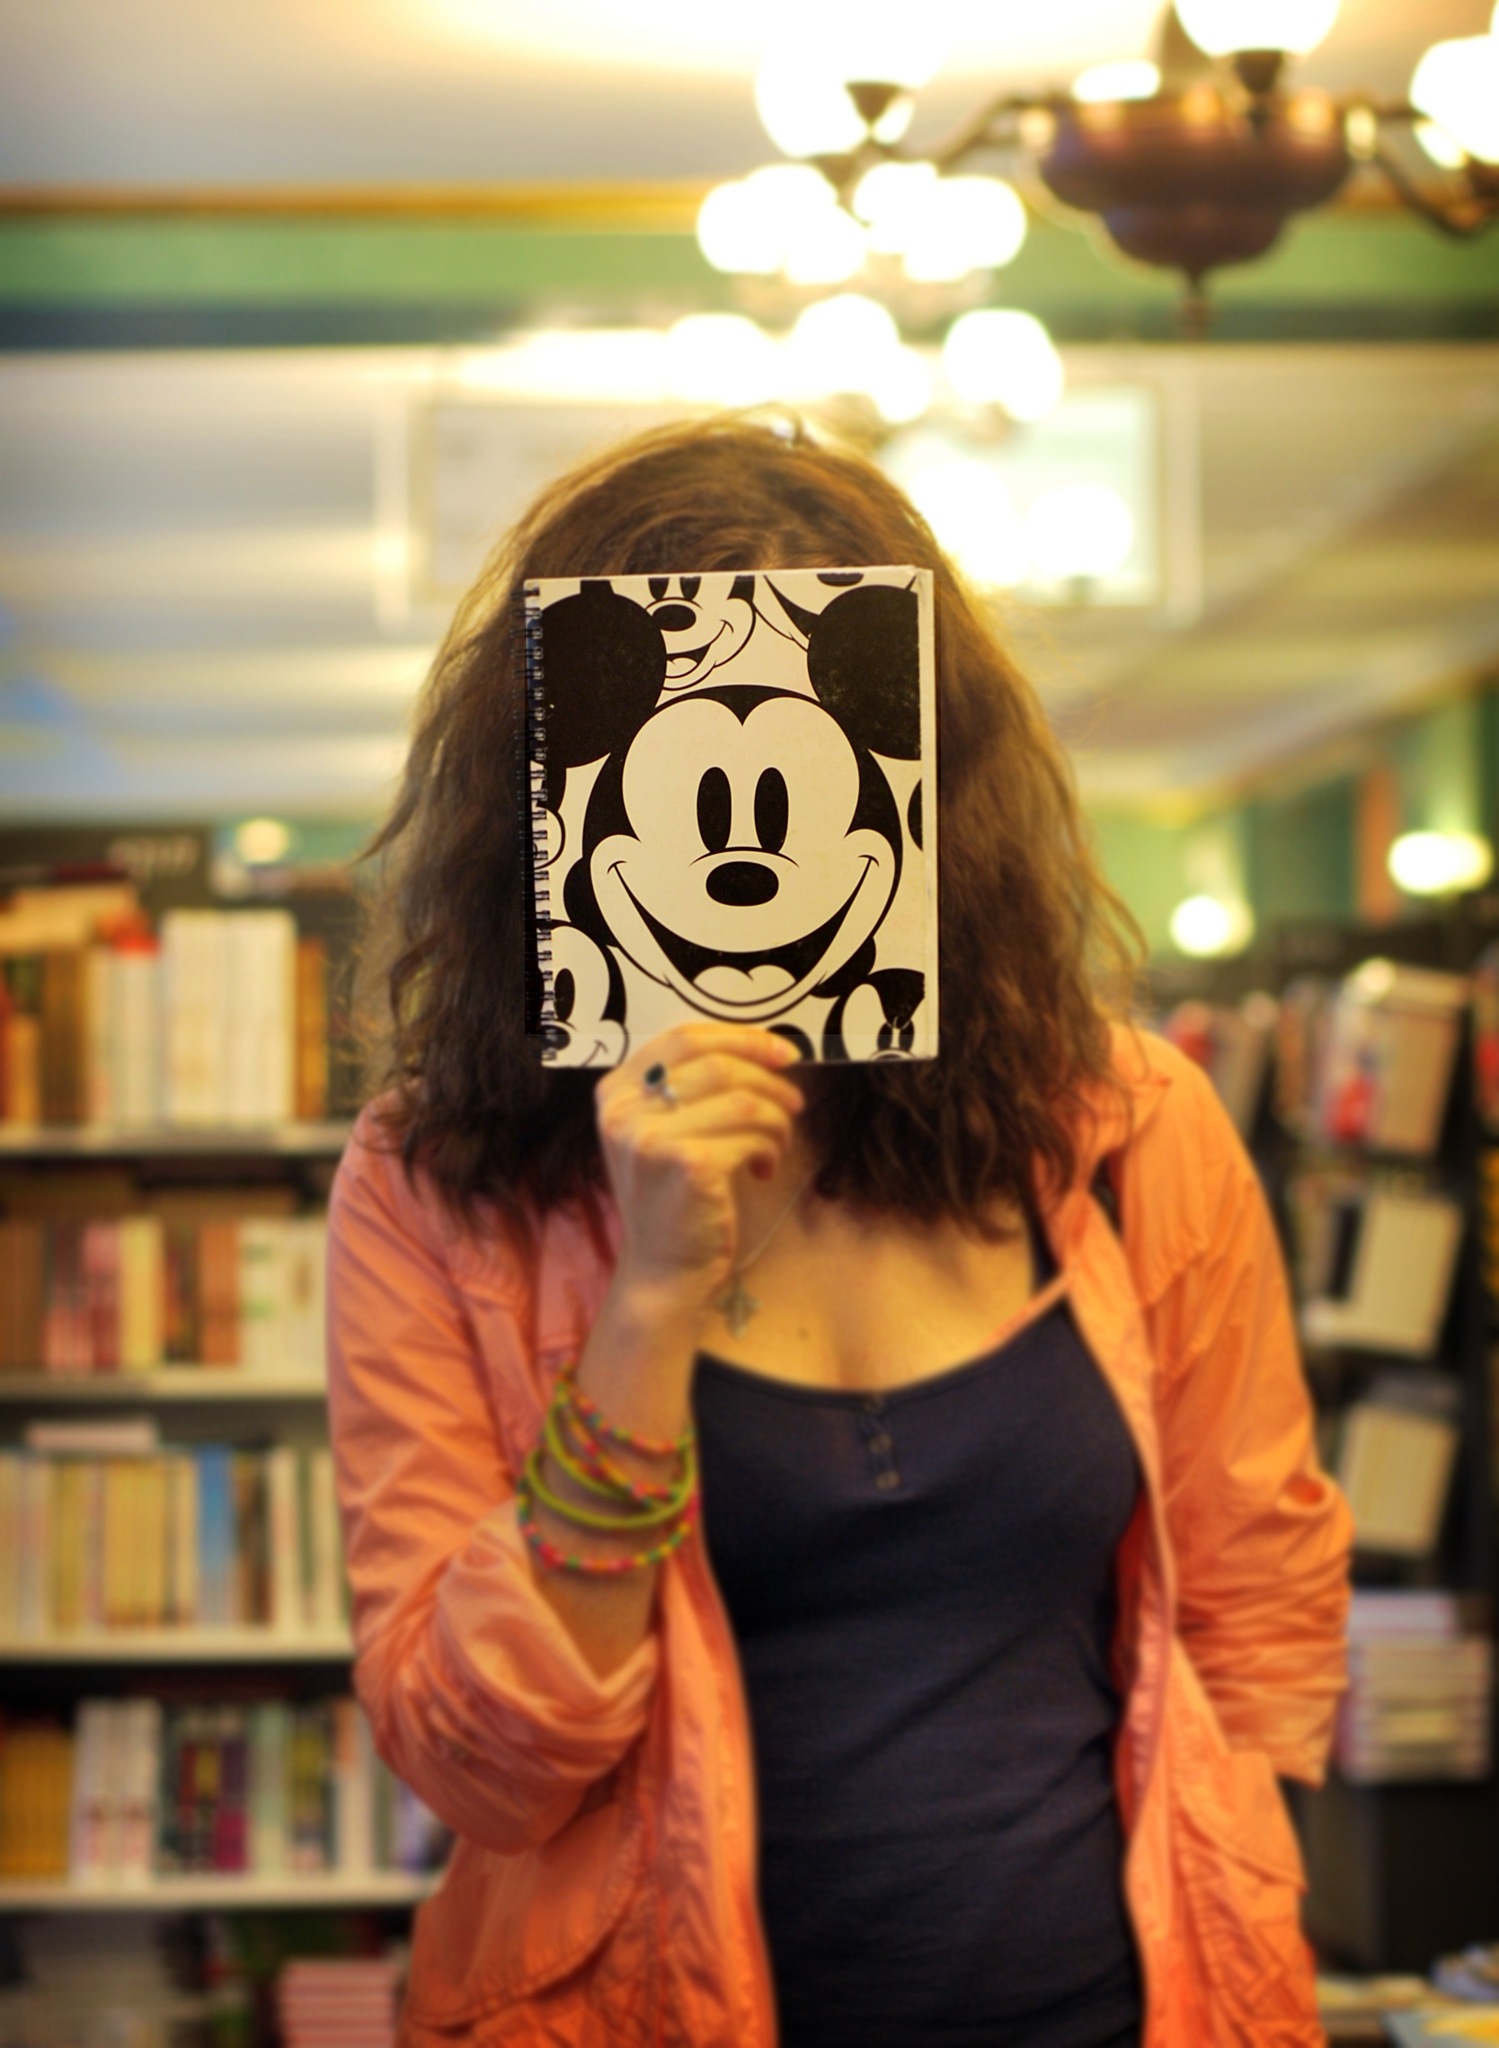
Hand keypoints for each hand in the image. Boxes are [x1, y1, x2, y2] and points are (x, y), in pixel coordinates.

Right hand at [595, 1023, 804, 1316]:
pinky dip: (770, 1148)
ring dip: (775, 1118)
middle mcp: (624, 1111)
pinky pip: (751, 1135)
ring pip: (742, 1099)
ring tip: (778, 1143)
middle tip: (793, 1102)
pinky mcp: (687, 1164)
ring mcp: (651, 1137)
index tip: (780, 1052)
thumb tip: (764, 1048)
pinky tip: (763, 1170)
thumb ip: (690, 1089)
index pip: (683, 1038)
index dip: (740, 1037)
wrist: (664, 1269)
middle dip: (768, 1079)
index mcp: (616, 1093)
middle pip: (718, 1064)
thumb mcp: (664, 1133)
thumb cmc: (674, 1198)